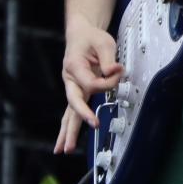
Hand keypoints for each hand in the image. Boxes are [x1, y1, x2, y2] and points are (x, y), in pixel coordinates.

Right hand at [54, 18, 123, 153]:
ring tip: (63, 149)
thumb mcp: (103, 42)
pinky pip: (72, 111)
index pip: (93, 84)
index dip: (108, 82)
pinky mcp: (76, 91)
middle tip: (93, 124)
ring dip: (67, 131)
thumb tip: (115, 71)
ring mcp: (72, 87)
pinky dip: (68, 126)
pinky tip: (64, 140)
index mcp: (74, 66)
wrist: (80, 34)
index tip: (118, 72)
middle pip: (74, 102)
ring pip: (69, 112)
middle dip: (82, 116)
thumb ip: (109, 59)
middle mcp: (70, 79)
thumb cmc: (91, 38)